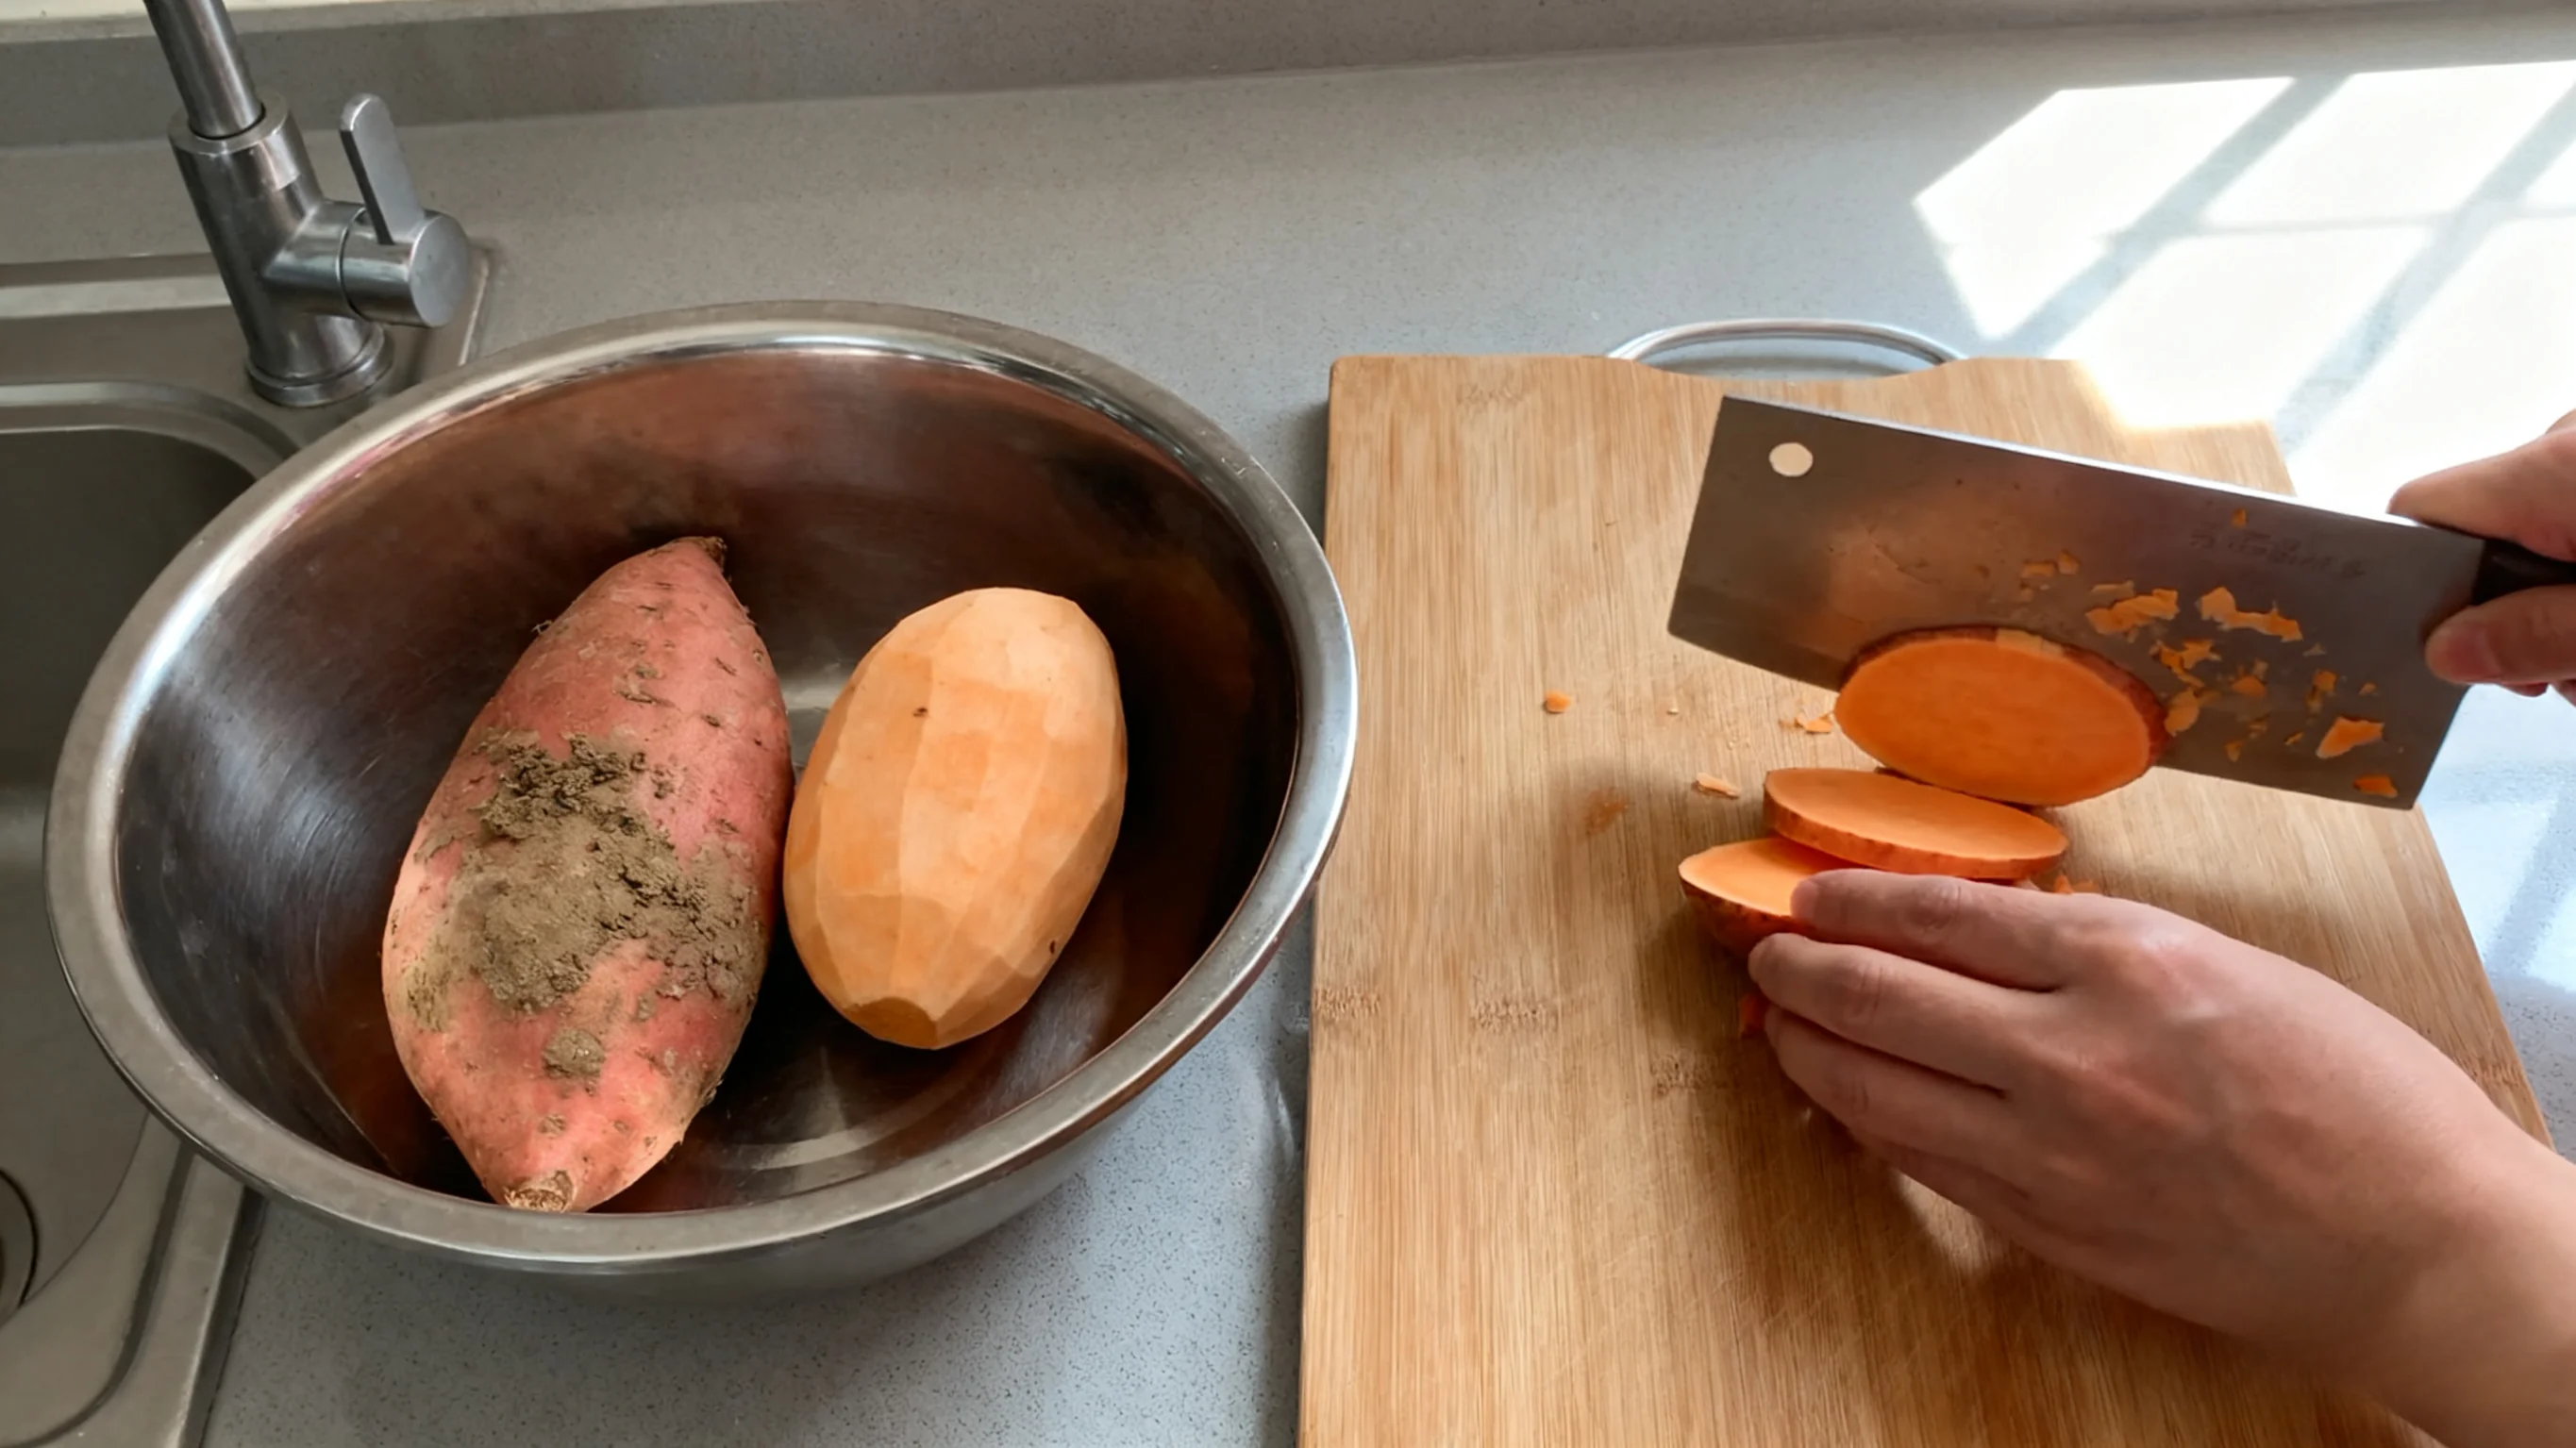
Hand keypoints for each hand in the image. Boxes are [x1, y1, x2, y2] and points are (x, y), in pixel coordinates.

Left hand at [1746, 870, 2575, 1446]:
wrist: (2416, 1244)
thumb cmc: (2357, 1094)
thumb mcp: (2231, 969)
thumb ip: (2106, 951)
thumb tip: (1994, 933)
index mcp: (2129, 959)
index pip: (1942, 914)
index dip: (1856, 900)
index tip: (1812, 893)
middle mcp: (2072, 1048)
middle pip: (1880, 994)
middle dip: (1802, 967)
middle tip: (1767, 950)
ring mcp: (2050, 1147)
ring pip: (1876, 1088)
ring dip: (1808, 1048)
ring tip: (1779, 1022)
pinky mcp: (2047, 1226)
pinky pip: (1922, 1161)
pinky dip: (1869, 1121)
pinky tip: (1847, 1098)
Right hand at [2389, 410, 2575, 697]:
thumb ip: (2536, 634)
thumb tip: (2443, 653)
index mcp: (2547, 470)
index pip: (2419, 512)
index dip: (2412, 582)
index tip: (2455, 648)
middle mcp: (2564, 442)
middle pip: (2480, 535)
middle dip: (2507, 612)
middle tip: (2555, 674)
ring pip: (2536, 533)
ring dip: (2555, 602)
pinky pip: (2573, 515)